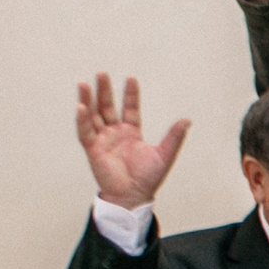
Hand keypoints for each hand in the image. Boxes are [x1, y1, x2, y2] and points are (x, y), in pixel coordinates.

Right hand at [75, 74, 189, 209]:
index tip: (131, 78)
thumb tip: (187, 120)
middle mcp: (115, 133)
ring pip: (93, 116)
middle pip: (107, 107)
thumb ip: (174, 137)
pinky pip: (85, 132)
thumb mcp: (164, 154)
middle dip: (104, 91)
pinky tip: (81, 106)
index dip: (130, 95)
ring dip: (88, 100)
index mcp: (131, 133)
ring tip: (83, 83)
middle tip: (101, 73)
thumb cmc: (148, 178)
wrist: (134, 196)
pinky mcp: (93, 149)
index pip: (129, 109)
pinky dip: (82, 119)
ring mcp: (103, 140)